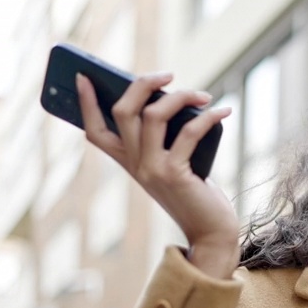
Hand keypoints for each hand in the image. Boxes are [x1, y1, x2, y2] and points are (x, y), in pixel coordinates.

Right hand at [77, 72, 238, 278]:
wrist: (211, 233)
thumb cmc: (195, 194)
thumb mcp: (172, 165)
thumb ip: (164, 140)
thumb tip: (173, 99)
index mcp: (128, 164)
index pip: (95, 132)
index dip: (86, 104)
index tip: (84, 77)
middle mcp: (135, 166)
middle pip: (122, 112)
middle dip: (142, 84)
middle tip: (167, 74)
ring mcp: (152, 170)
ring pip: (152, 115)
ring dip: (180, 96)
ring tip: (204, 96)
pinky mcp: (175, 174)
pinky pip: (189, 132)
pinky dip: (208, 117)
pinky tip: (223, 112)